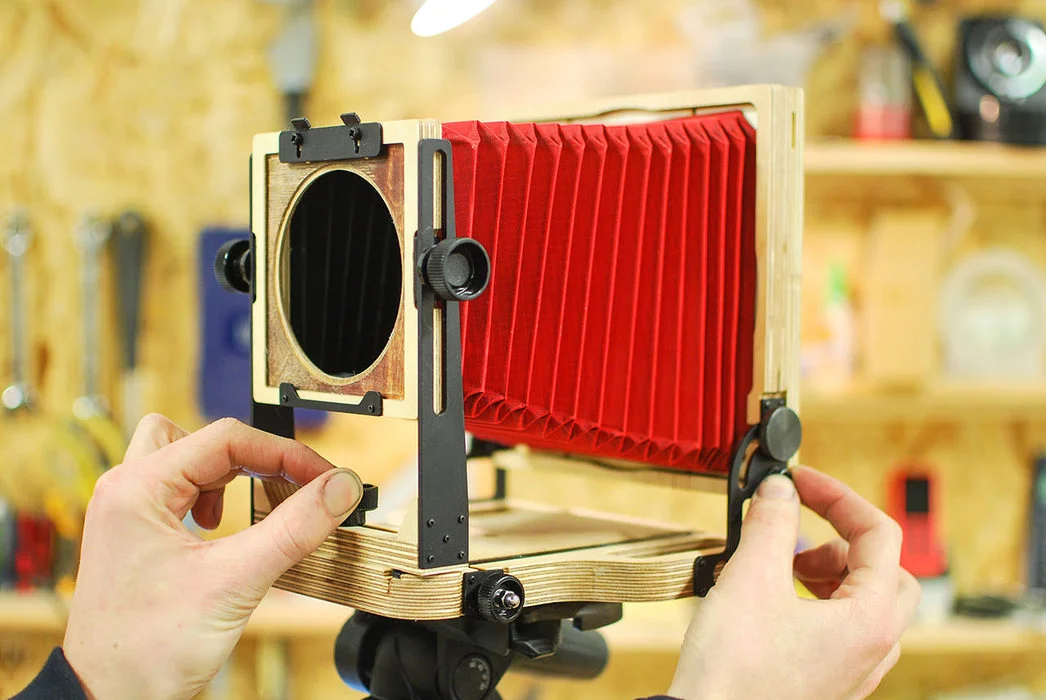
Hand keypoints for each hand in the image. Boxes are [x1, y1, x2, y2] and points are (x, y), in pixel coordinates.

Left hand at [63, 415, 363, 699]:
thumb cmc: (147, 650)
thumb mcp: (235, 582)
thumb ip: (293, 529)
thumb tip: (339, 488)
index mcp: (137, 488)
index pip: (227, 439)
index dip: (284, 454)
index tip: (323, 477)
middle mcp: (125, 491)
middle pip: (203, 438)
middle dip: (252, 457)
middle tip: (290, 481)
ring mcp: (127, 513)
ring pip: (187, 459)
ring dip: (227, 475)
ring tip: (254, 503)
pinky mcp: (137, 535)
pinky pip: (179, 491)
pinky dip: (212, 498)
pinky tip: (223, 528)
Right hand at [668, 466, 919, 699]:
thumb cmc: (735, 673)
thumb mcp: (751, 578)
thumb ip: (772, 523)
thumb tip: (780, 491)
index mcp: (871, 620)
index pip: (880, 534)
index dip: (838, 496)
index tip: (802, 480)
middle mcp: (872, 648)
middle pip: (883, 569)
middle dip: (839, 539)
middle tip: (797, 531)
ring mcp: (852, 669)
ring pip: (862, 601)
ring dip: (826, 570)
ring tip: (780, 565)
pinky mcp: (827, 680)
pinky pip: (839, 627)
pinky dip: (814, 599)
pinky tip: (772, 598)